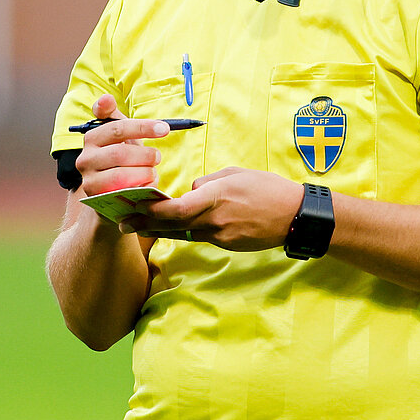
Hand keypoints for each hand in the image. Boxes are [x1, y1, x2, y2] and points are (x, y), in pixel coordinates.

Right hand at [73, 95, 169, 197]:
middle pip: (120, 153)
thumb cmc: (120, 159)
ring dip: (144, 172)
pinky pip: (124, 194)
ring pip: (121, 175)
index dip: (142, 127)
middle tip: (157, 157)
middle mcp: (84, 159)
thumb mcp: (119, 136)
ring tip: (152, 171)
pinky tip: (147, 184)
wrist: (111, 195)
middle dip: (145, 155)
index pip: (117, 128)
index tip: (164, 128)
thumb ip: (113, 115)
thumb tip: (105, 99)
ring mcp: (89, 181)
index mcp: (92, 138)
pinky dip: (140, 187)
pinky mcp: (98, 201)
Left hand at [120, 166, 305, 251]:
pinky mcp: (227, 245)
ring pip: (184, 233)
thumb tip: (191, 191)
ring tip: (141, 226)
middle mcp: (214, 221)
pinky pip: (201, 236)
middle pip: (172, 226)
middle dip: (146, 224)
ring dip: (163, 230)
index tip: (132, 209)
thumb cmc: (268, 189)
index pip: (174, 210)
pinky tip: (175, 227)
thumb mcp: (235, 174)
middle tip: (124, 223)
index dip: (150, 212)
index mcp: (215, 199)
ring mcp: (221, 237)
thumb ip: (208, 183)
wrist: (295, 217)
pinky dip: (187, 231)